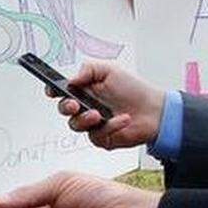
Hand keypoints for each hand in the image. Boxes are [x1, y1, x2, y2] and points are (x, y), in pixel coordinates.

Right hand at [50, 61, 164, 149]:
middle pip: (63, 109)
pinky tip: (122, 120)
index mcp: (85, 90)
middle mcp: (86, 107)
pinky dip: (110, 127)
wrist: (155, 111)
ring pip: (75, 125)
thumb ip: (88, 69)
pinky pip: (95, 136)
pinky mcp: (101, 138)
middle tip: (73, 104)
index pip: (62, 91)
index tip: (52, 90)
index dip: (53, 91)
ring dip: (85, 119)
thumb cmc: (134, 89)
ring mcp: (92, 124)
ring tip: (99, 114)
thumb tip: (71, 79)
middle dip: (65, 107)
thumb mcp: (110, 70)